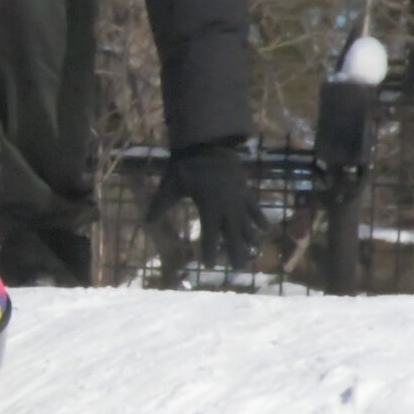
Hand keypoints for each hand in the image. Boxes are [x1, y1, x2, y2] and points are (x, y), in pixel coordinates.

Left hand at [145, 141, 266, 270]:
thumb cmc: (186, 166)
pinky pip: (255, 206)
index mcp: (209, 207)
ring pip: (247, 222)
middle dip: (235, 251)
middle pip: (233, 233)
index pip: (210, 234)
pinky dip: (260, 217)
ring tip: (254, 252)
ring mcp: (238, 198)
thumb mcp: (170, 187)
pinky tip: (266, 229)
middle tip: (237, 270)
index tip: (209, 265)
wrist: (208, 143)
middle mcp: (226, 206)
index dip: (210, 250)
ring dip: (250, 238)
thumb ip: (160, 206)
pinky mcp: (244, 189)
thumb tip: (147, 223)